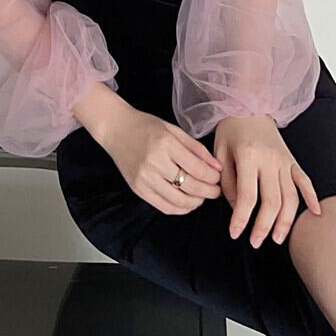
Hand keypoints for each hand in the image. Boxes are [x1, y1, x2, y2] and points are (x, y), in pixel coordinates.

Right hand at [101, 107, 224, 216]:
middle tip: (216, 190)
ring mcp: (145, 178)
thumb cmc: (146, 126)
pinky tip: (187, 202)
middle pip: (191, 187)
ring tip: (202, 196)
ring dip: (196, 202)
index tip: (218, 178)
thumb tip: (217, 167)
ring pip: (179, 201)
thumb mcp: (174, 130)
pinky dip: (180, 209)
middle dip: (209, 192)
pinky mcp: (138, 189)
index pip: (198, 169)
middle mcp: (155, 163)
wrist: (116, 129)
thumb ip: (196, 148)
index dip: (213, 177)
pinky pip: (164, 207)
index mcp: (166, 144)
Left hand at [214, 114, 321, 246]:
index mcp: (248, 157)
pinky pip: (306, 181)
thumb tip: (237, 208)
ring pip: (291, 197)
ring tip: (277, 238)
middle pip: (272, 201)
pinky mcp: (293, 160)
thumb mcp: (219, 152)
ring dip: (286, 221)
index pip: (247, 196)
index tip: (234, 233)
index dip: (241, 218)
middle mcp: (270, 160)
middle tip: (255, 242)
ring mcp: (285, 160)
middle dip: (263, 226)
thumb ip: (226, 181)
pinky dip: (312, 198)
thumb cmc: (230, 130)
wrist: (248, 105)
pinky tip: (316, 214)